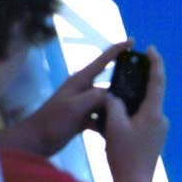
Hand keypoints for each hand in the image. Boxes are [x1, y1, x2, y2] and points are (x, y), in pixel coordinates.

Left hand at [0, 40, 132, 155]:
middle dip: (125, 85)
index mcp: (81, 80)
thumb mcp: (75, 107)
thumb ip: (96, 97)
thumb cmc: (53, 122)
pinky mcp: (83, 117)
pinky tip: (118, 132)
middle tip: (145, 90)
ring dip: (118, 108)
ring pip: (108, 102)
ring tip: (135, 114)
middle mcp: (84, 88)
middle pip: (110, 82)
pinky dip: (109, 123)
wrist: (36, 141)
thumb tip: (115, 95)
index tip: (133, 41)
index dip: (118, 49)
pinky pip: (103, 116)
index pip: (103, 60)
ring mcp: (84, 103)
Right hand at [102, 45, 168, 181]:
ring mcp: (159, 130)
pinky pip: (142, 120)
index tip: (151, 49)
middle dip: (138, 82)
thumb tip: (112, 96)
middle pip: (150, 94)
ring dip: (131, 102)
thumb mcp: (114, 126)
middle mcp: (161, 119)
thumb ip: (113, 104)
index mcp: (154, 113)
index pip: (157, 82)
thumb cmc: (124, 155)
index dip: (155, 63)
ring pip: (144, 108)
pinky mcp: (154, 139)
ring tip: (113, 97)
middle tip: (125, 70)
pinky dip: (130, 115)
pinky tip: (115, 119)